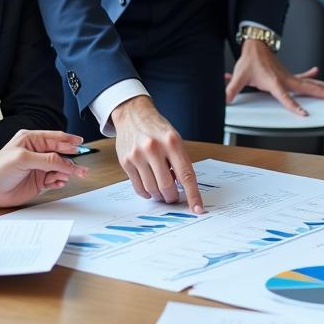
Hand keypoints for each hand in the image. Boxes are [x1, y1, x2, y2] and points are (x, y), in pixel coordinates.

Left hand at [0, 129, 88, 207]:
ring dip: (65, 173)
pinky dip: (59, 182)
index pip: (56, 139)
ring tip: (64, 178)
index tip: (80, 146)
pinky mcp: (39, 181)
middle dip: (72, 160)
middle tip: (82, 168)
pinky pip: (55, 180)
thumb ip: (47, 160)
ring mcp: (39, 167)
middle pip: (61, 154)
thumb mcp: (24, 159)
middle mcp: (37, 153)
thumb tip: (66, 162)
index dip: (69, 142)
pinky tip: (57, 183)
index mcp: (32, 140)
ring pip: (60, 168)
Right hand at [111, 96, 203, 212]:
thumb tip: (182, 189)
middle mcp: (154, 148)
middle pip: (167, 186)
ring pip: (152, 189)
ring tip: (161, 189)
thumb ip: (179, 162)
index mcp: (172, 142)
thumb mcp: (174, 139)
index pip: (186, 175)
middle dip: (172, 196)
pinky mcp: (126, 161)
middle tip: (173, 196)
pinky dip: (147, 192)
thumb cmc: (156, 128)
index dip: (193, 195)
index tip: (197, 209)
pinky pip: (138, 187)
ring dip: (159, 195)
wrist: (132, 114)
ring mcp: (138, 155)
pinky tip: (150, 188)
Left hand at [225, 40, 323, 115]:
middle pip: (307, 88)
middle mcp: (284, 79)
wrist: (255, 44)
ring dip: (323, 86)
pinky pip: (302, 77)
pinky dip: (310, 75)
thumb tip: (224, 100)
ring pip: (309, 82)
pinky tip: (316, 72)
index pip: (286, 97)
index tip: (304, 114)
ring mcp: (288, 76)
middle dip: (323, 93)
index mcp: (274, 82)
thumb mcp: (239, 76)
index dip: (294, 106)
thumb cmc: (250, 59)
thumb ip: (231, 89)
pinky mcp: (287, 74)